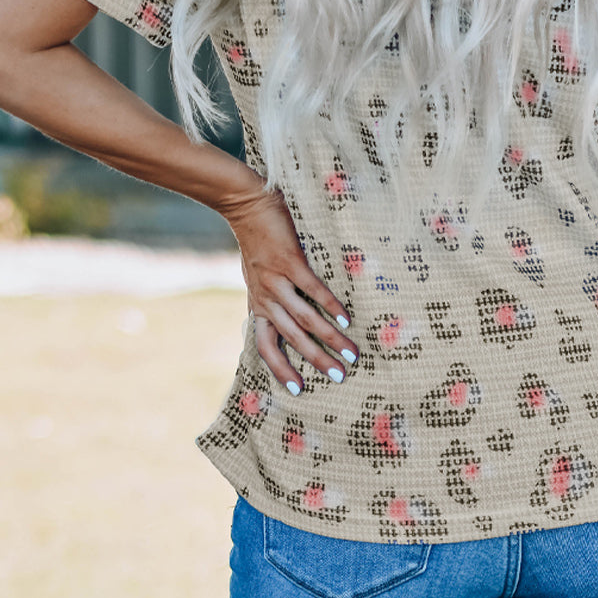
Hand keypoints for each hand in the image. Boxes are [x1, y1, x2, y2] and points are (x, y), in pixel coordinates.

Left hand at [216, 177, 357, 395]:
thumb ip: (268, 298)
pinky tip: (347, 318)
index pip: (266, 347)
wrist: (246, 207)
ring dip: (330, 338)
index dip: (281, 370)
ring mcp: (277, 280)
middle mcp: (266, 298)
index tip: (299, 390)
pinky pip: (313, 290)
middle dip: (317, 360)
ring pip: (305, 319)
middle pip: (292, 339)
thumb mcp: (256, 278)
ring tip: (351, 352)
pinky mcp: (291, 261)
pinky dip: (331, 306)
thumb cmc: (256, 242)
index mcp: (258, 305)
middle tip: (340, 377)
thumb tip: (282, 317)